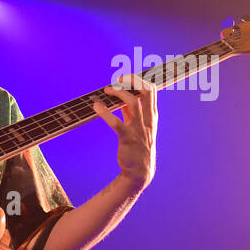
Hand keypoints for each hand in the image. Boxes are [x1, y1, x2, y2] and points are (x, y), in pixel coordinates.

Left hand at [92, 74, 156, 188]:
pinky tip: (97, 107)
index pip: (152, 90)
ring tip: (107, 90)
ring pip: (132, 102)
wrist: (140, 172)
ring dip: (118, 92)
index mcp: (152, 116)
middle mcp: (148, 120)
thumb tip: (122, 95)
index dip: (139, 79)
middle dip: (132, 80)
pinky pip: (116, 122)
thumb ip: (132, 111)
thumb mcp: (139, 126)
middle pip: (146, 91)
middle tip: (118, 79)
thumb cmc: (139, 146)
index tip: (125, 77)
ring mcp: (139, 129)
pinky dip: (105, 112)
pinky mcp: (128, 139)